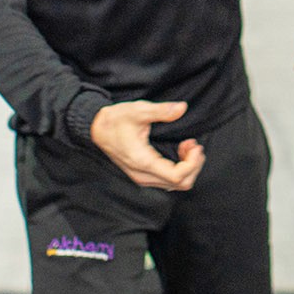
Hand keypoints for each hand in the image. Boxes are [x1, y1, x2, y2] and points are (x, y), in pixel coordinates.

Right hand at [90, 101, 204, 190]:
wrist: (98, 128)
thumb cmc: (117, 119)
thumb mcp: (138, 110)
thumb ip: (161, 110)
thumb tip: (181, 108)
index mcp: (142, 161)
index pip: (176, 176)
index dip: (192, 163)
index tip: (195, 146)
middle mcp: (143, 175)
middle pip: (180, 183)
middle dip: (193, 164)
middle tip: (192, 144)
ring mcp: (142, 178)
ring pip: (176, 185)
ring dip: (188, 167)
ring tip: (187, 146)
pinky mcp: (143, 176)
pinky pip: (169, 181)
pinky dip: (180, 169)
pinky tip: (180, 151)